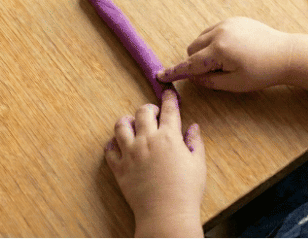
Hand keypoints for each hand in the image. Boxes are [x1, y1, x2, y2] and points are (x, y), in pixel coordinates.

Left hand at [105, 90, 205, 236]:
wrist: (166, 214)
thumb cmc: (187, 191)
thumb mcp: (198, 164)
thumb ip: (195, 142)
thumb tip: (193, 127)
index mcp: (169, 137)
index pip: (169, 110)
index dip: (169, 99)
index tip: (169, 93)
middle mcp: (147, 140)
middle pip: (142, 112)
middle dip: (148, 108)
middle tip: (152, 113)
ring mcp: (131, 153)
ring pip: (120, 126)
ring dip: (126, 121)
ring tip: (131, 124)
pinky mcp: (119, 168)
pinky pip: (109, 150)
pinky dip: (112, 145)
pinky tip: (117, 146)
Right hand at [157, 17, 291, 91]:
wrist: (286, 54)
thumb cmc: (263, 73)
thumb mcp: (235, 84)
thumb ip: (210, 81)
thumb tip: (194, 77)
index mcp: (219, 51)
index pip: (190, 64)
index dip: (174, 72)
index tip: (160, 76)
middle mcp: (219, 33)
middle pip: (193, 48)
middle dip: (196, 61)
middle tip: (215, 72)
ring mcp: (227, 24)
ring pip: (202, 38)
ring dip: (204, 51)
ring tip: (227, 62)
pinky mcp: (234, 20)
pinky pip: (213, 31)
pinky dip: (214, 41)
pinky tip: (232, 50)